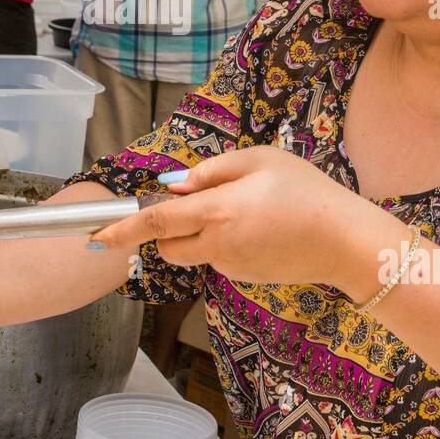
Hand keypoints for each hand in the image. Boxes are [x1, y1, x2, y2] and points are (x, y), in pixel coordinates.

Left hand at [89, 145, 362, 288]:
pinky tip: (261, 231)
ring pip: (194, 252)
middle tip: (194, 205)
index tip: (95, 235)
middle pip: (167, 244)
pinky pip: (219, 259)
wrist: (344, 240)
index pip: (156, 221)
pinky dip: (225, 244)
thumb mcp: (260, 160)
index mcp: (217, 210)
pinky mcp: (244, 278)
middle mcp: (217, 243)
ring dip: (198, 235)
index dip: (122, 228)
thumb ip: (212, 170)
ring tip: (244, 213)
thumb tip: (174, 184)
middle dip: (165, 229)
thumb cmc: (306, 191)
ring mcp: (230, 266)